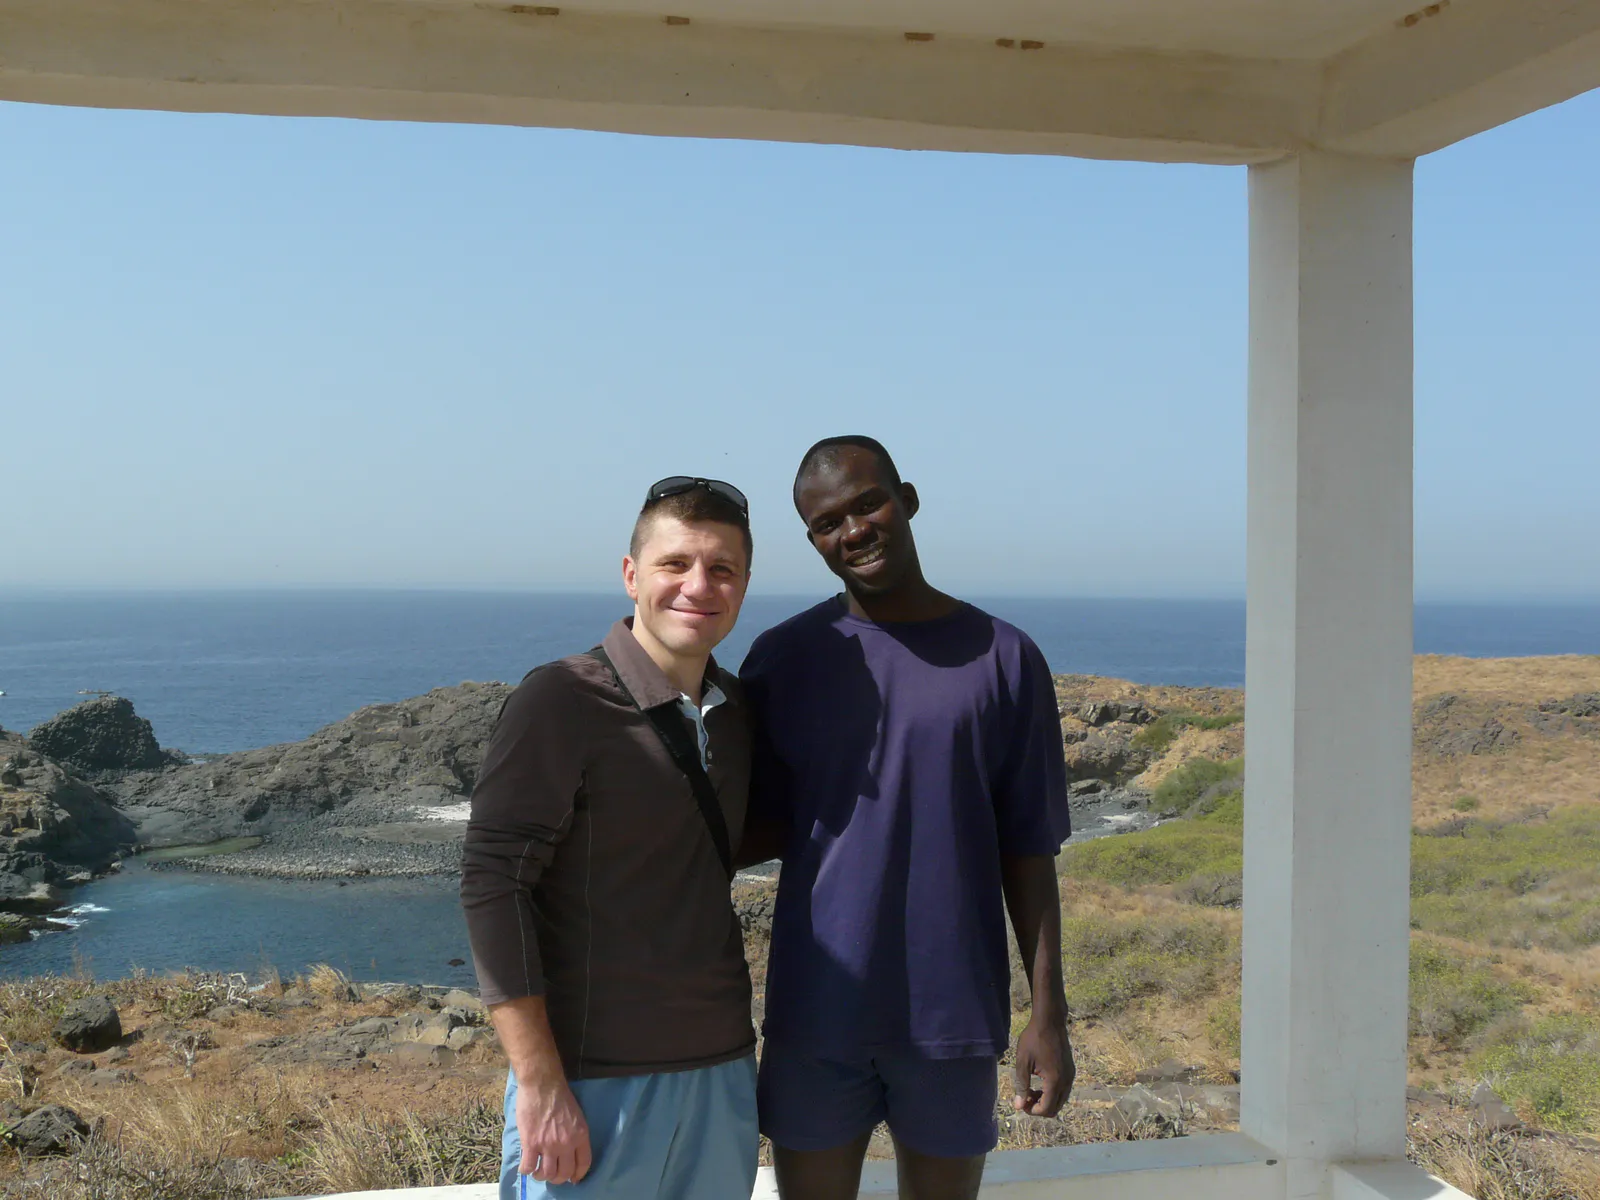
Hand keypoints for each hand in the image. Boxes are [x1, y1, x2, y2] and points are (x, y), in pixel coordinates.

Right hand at [515, 1070, 592, 1184]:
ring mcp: (548, 1145)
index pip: (583, 1164)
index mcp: (581, 1135)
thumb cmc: (559, 1095)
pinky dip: (526, 1170)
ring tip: (538, 1170)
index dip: (578, 1175)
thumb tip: (570, 1151)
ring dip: (541, 1176)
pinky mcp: (531, 1143)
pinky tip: (526, 1165)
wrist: (542, 1084)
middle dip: (558, 1178)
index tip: (573, 1179)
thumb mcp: (576, 1116)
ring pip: (547, 1174)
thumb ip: (575, 1134)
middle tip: (551, 1173)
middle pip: (564, 1173)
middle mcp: (566, 1143)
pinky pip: (528, 1167)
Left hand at [1012, 1013, 1074, 1117]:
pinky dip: (1052, 1092)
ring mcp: (1070, 1076)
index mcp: (1055, 1081)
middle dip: (1039, 1108)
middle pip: (1055, 1108)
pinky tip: (1040, 1081)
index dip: (1032, 1111)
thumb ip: (1021, 1085)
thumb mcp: (1023, 1062)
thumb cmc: (1033, 1039)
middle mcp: (1066, 1081)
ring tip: (1030, 1090)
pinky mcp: (1070, 1070)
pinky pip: (1063, 1090)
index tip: (1021, 1101)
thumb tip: (1018, 1106)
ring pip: (1060, 1100)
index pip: (1046, 1109)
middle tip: (1025, 1097)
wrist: (1050, 1021)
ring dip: (1046, 1100)